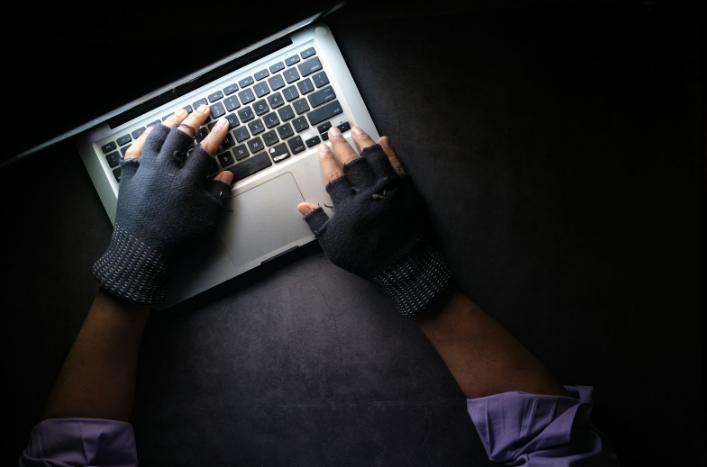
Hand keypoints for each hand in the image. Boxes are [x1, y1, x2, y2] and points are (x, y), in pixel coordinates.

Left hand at [93, 105, 232, 304]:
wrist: (143, 251)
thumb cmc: (177, 238)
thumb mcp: (208, 219)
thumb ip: (219, 194)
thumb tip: (226, 175)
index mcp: (186, 181)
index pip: (206, 149)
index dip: (216, 134)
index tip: (223, 123)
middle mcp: (164, 170)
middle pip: (181, 135)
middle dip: (195, 119)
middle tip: (203, 110)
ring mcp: (144, 170)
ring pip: (157, 136)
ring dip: (170, 122)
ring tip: (180, 114)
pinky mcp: (129, 175)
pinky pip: (136, 148)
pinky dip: (145, 136)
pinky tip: (152, 131)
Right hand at [297, 126, 450, 315]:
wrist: (403, 266)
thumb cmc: (366, 257)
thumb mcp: (334, 245)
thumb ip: (318, 223)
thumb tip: (302, 206)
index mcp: (349, 206)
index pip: (334, 176)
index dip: (327, 160)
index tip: (322, 148)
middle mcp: (369, 193)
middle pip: (352, 162)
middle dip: (341, 145)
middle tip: (334, 131)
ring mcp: (390, 189)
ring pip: (375, 158)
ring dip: (364, 142)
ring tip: (356, 129)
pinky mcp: (408, 190)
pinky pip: (398, 165)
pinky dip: (390, 151)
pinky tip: (384, 140)